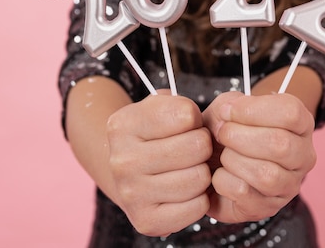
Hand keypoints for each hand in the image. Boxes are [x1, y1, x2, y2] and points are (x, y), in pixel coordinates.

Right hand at [106, 91, 211, 236]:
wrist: (128, 173)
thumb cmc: (152, 135)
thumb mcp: (158, 106)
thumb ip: (178, 103)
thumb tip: (194, 117)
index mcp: (122, 125)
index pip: (186, 114)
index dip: (194, 118)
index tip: (185, 125)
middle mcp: (122, 160)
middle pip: (196, 146)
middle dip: (202, 145)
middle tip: (192, 148)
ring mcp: (131, 193)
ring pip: (199, 178)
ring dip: (202, 172)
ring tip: (188, 168)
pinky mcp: (146, 221)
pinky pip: (197, 207)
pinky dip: (199, 198)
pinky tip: (185, 190)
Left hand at [203, 92, 315, 222]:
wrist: (212, 159)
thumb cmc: (227, 129)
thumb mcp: (228, 106)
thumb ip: (231, 104)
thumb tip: (229, 115)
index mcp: (300, 125)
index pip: (290, 113)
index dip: (253, 110)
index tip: (228, 112)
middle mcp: (303, 156)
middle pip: (280, 144)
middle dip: (239, 136)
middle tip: (221, 133)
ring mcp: (289, 186)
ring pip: (266, 174)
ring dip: (232, 159)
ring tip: (223, 154)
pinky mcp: (268, 208)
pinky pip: (245, 194)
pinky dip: (223, 181)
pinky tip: (222, 174)